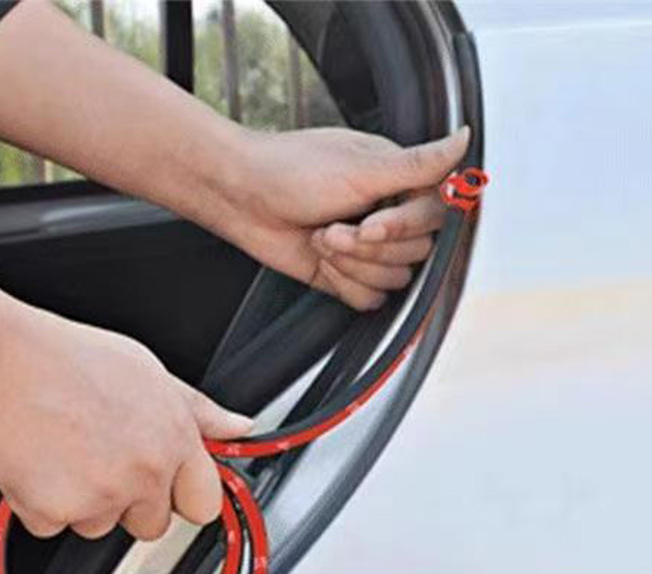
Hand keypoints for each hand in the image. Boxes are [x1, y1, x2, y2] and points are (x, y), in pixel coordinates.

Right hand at [0, 306, 250, 539]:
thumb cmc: (68, 358)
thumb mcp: (149, 372)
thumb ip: (198, 410)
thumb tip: (239, 427)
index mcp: (174, 437)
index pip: (204, 503)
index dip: (182, 497)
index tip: (168, 492)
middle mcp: (145, 470)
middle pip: (152, 524)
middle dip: (129, 503)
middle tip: (99, 459)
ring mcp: (101, 494)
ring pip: (100, 527)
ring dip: (82, 502)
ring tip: (63, 451)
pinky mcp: (55, 510)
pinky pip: (52, 526)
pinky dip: (40, 504)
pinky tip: (36, 462)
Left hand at [222, 126, 469, 310]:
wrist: (242, 198)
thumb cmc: (290, 170)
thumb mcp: (361, 166)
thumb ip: (419, 164)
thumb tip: (465, 139)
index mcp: (398, 182)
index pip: (436, 217)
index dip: (403, 227)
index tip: (370, 221)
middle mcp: (388, 215)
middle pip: (417, 253)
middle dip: (368, 247)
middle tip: (334, 225)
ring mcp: (368, 249)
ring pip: (395, 278)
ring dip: (353, 264)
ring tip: (323, 237)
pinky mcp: (348, 275)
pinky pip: (371, 298)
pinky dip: (344, 284)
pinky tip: (322, 260)